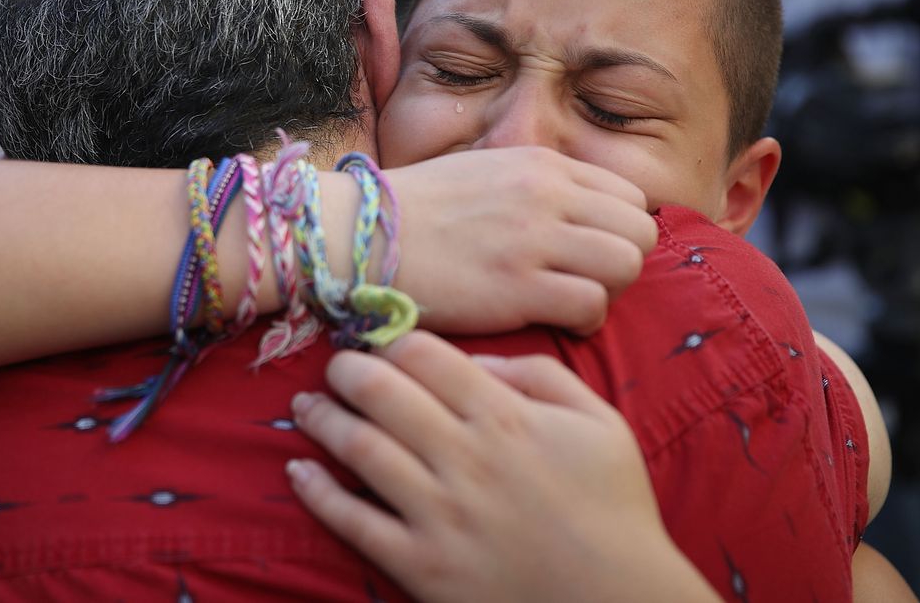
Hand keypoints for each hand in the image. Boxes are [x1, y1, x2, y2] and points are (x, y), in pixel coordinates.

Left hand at [288, 331, 717, 602]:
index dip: (393, 342)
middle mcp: (464, 457)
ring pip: (360, 449)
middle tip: (335, 367)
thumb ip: (541, 376)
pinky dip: (318, 493)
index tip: (382, 345)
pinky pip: (354, 522)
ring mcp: (438, 514)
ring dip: (322, 419)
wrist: (620, 602)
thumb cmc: (613, 508)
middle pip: (381, 392)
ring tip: (306, 405)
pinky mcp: (421, 566)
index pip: (424, 356)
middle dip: (347, 370)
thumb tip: (477, 362)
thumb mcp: (599, 422)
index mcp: (505, 416)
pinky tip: (299, 471)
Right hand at [384, 147, 656, 335]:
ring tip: (571, 301)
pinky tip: (553, 320)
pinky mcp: (519, 287)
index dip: (617, 230)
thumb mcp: (485, 173)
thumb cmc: (415, 212)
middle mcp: (548, 194)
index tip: (589, 254)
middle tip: (586, 282)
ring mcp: (535, 239)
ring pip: (627, 264)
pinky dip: (583, 320)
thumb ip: (536, 186)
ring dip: (608, 291)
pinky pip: (592, 305)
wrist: (359, 235)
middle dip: (623, 261)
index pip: (629, 195)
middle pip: (639, 230)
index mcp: (542, 164)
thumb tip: (575, 211)